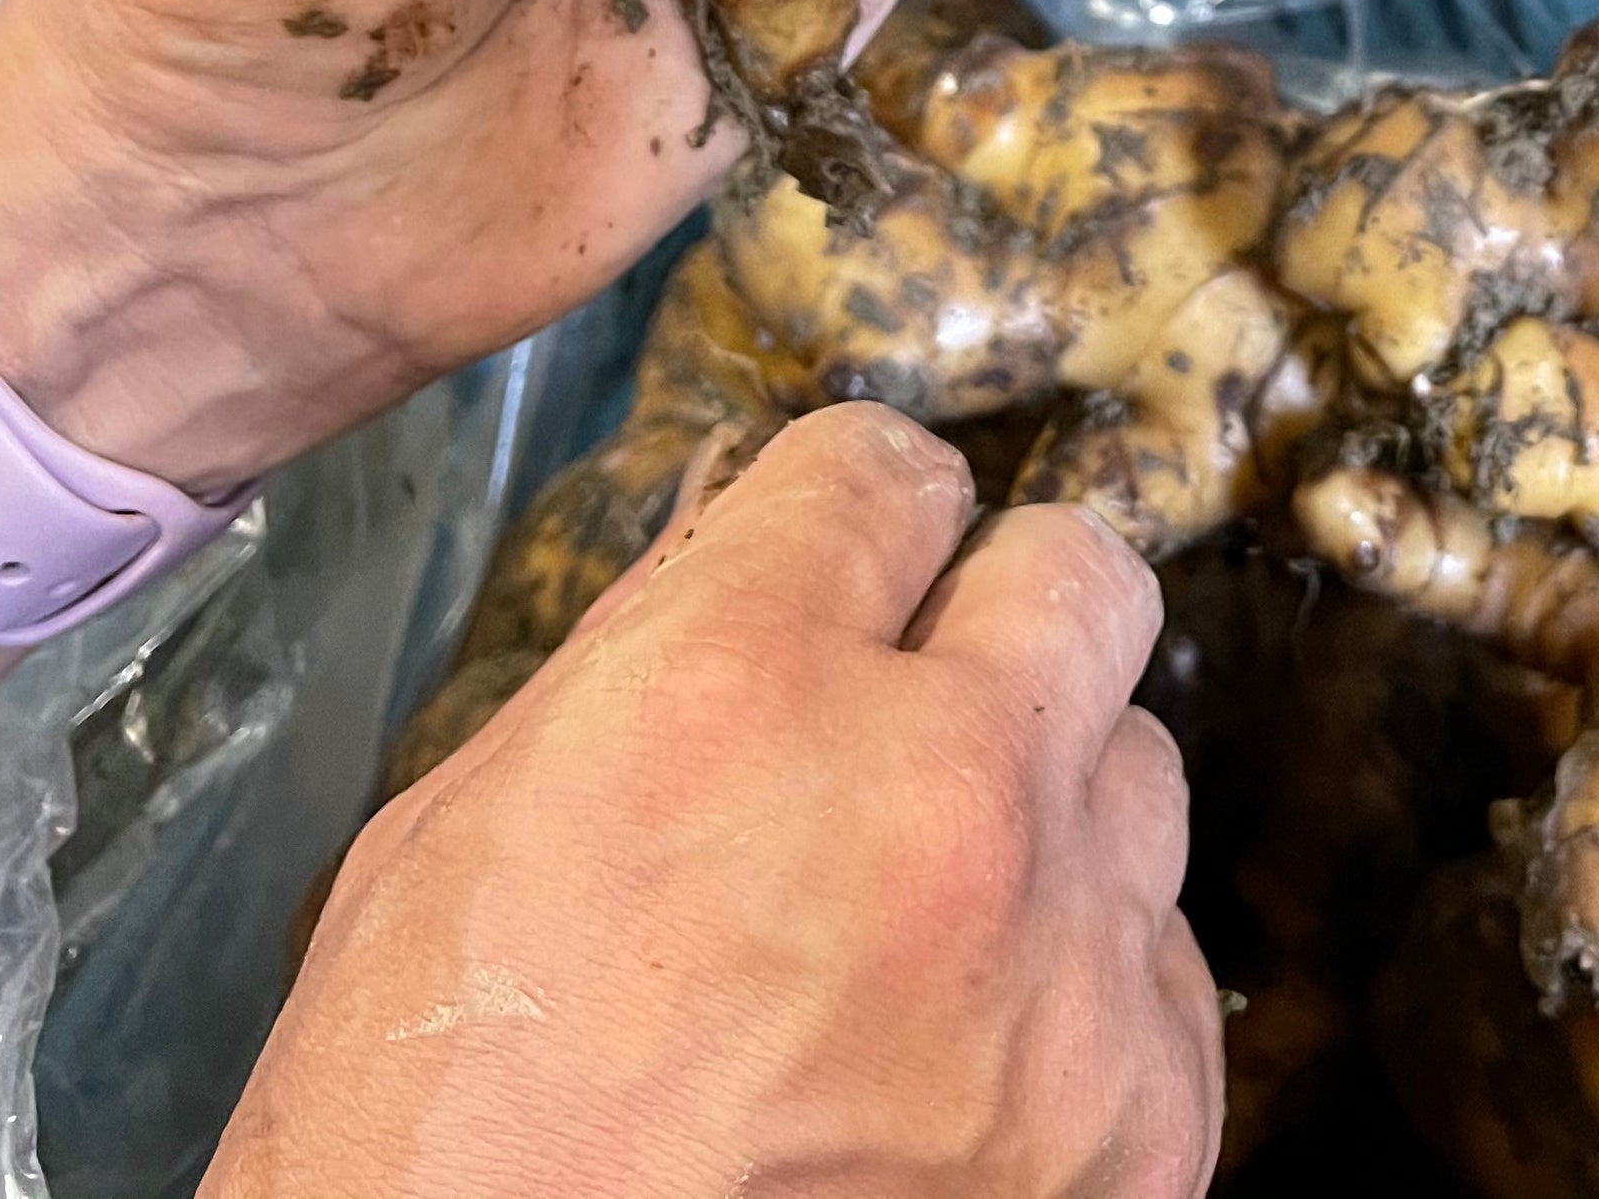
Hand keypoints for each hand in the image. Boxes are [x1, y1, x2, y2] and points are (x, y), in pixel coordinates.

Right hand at [208, 403, 1221, 1198]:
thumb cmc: (434, 1138)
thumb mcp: (454, 839)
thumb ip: (636, 666)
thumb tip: (755, 552)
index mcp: (734, 690)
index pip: (880, 466)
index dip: (851, 517)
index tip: (845, 562)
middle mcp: (936, 792)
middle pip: (1079, 572)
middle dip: (996, 620)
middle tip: (921, 706)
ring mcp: (1065, 963)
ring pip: (1139, 770)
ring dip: (1045, 814)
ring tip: (920, 925)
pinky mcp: (1145, 1119)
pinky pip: (1164, 969)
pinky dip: (1078, 994)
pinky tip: (959, 1063)